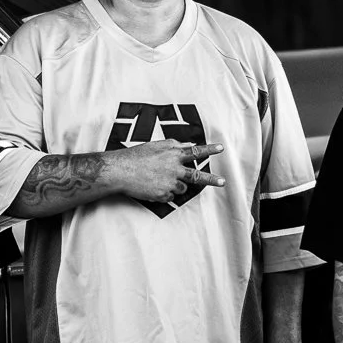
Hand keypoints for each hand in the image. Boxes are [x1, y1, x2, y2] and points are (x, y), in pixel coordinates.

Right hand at [109, 139, 225, 206]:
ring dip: (175, 185)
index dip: (209, 149)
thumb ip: (173, 145)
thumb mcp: (155, 145)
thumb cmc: (136, 156)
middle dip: (211, 179)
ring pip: (182, 188)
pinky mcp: (162, 195)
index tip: (221, 148)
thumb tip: (187, 145)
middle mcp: (174, 169)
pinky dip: (163, 193)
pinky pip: (169, 197)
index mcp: (173, 154)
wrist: (120, 171)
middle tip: (222, 182)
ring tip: (158, 180)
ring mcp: (169, 183)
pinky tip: (152, 187)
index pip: (195, 151)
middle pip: (197, 176)